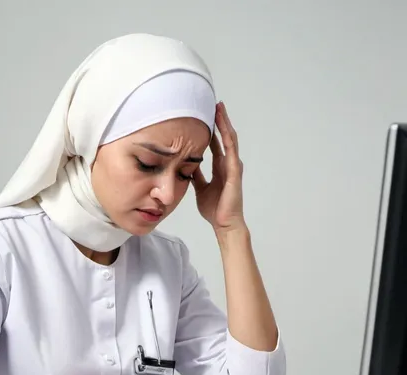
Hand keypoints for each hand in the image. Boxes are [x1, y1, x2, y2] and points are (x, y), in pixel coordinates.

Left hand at [192, 102, 244, 231]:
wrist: (223, 223)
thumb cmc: (214, 209)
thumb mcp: (200, 188)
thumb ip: (196, 176)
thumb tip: (186, 165)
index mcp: (219, 168)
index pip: (215, 144)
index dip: (210, 131)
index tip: (203, 117)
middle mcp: (227, 164)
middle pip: (224, 137)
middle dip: (219, 121)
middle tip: (213, 104)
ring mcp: (232, 167)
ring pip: (229, 140)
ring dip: (225, 124)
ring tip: (220, 108)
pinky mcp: (234, 172)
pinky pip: (231, 151)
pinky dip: (227, 138)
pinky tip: (224, 126)